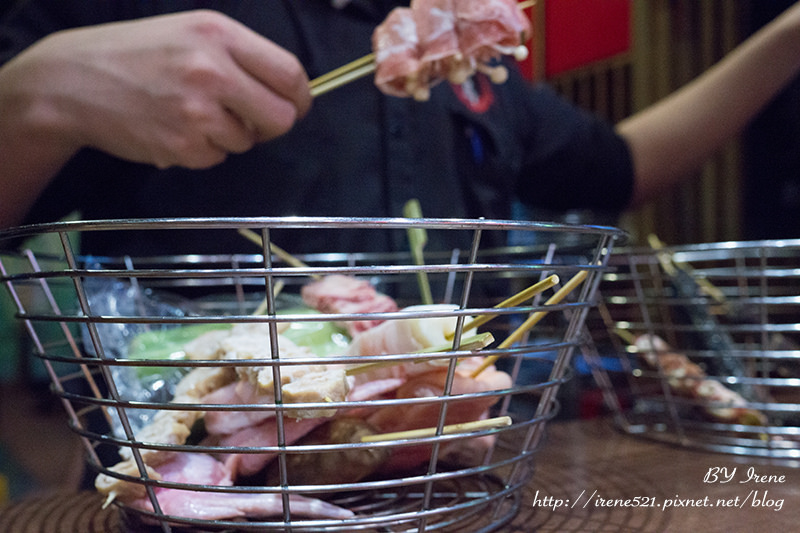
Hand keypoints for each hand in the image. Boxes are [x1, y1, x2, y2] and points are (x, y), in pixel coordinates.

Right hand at [0, 10, 311, 168]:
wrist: (70, 81)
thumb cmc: (135, 54)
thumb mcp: (189, 32)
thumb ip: (240, 56)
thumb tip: (286, 92)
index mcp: (219, 35)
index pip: (290, 74)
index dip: (299, 97)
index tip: (294, 105)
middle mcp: (212, 71)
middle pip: (282, 117)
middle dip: (272, 124)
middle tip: (251, 119)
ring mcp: (197, 112)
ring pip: (248, 141)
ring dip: (231, 135)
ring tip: (193, 115)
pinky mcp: (182, 146)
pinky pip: (217, 157)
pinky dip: (203, 150)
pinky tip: (175, 129)